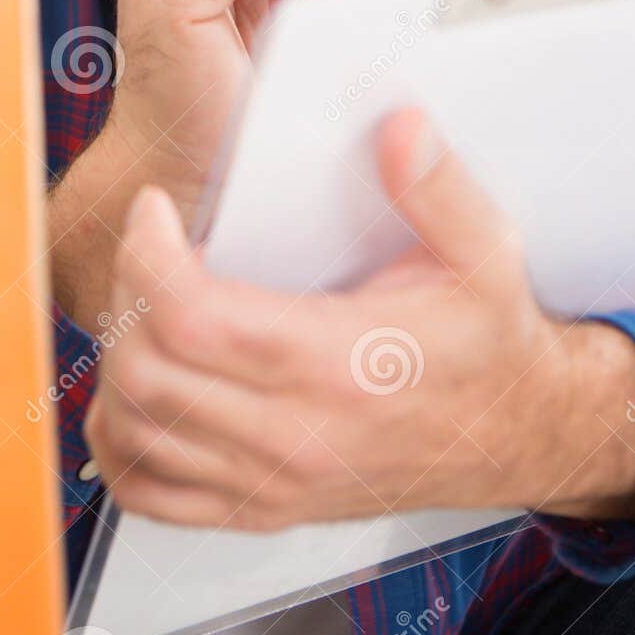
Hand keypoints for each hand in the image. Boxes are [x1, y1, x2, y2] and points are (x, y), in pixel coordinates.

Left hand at [86, 107, 634, 528]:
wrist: (517, 435)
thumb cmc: (490, 343)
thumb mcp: (485, 251)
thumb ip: (436, 185)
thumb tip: (396, 126)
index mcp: (337, 365)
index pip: (191, 317)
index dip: (146, 254)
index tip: (152, 209)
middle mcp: (295, 435)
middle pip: (146, 373)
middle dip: (125, 295)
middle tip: (147, 248)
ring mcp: (272, 482)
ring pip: (135, 432)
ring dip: (116, 362)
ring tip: (144, 305)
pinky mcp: (261, 508)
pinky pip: (152, 492)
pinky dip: (121, 441)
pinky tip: (139, 388)